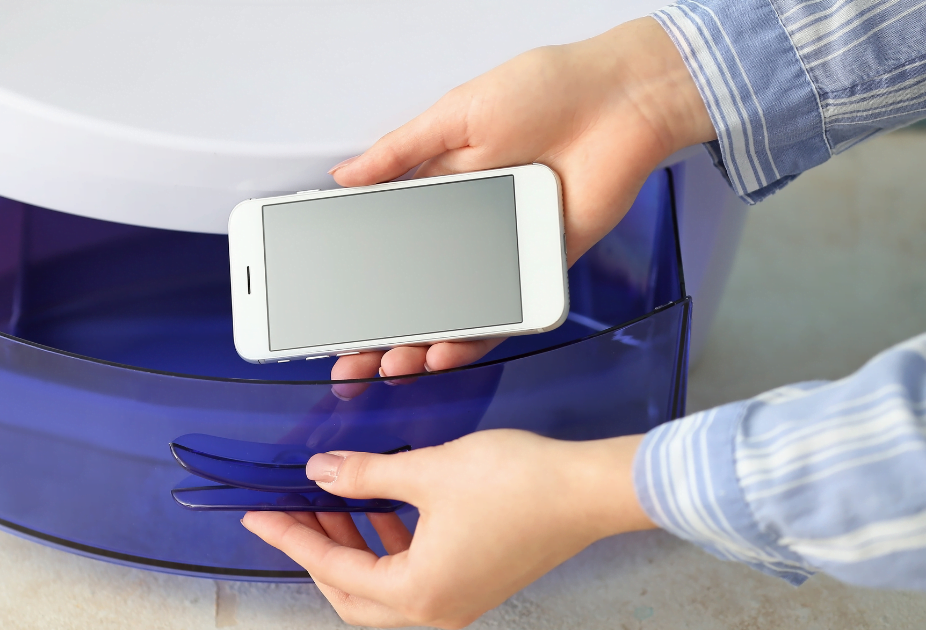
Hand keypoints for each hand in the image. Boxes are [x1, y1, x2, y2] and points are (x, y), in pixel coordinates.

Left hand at [242, 430, 653, 627]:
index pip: (333, 568)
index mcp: (419, 592)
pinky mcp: (476, 582)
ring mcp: (460, 599)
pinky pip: (413, 575)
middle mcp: (437, 608)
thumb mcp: (427, 472)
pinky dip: (387, 545)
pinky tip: (381, 507)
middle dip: (318, 550)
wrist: (588, 490)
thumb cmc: (519, 485)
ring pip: (382, 585)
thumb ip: (365, 476)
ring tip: (333, 501)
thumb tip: (320, 473)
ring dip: (354, 545)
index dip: (291, 538)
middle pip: (352, 594)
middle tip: (292, 512)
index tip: (260, 518)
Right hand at [329, 18, 713, 394]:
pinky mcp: (543, 269)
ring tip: (392, 364)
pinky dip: (475, 339)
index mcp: (442, 189)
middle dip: (381, 329)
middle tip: (352, 359)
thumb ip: (400, 151)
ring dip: (421, 344)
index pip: (389, 247)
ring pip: (456, 313)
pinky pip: (507, 315)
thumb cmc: (548, 90)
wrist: (619, 101)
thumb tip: (345, 176)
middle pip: (417, 291)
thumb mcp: (456, 113)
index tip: (332, 309)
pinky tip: (444, 353)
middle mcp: (470, 227)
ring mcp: (505, 253)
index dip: (361, 280)